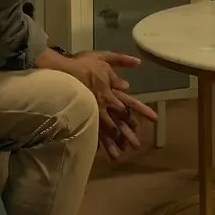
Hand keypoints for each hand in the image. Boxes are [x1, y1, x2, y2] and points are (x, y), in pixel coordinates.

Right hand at [45, 50, 159, 158]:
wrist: (60, 73)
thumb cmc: (81, 64)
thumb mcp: (103, 57)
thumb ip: (120, 61)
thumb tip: (133, 70)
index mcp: (110, 92)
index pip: (130, 103)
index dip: (143, 111)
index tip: (155, 119)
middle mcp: (103, 106)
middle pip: (119, 122)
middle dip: (128, 134)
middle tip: (136, 146)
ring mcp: (91, 113)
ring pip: (104, 132)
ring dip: (112, 144)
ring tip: (118, 156)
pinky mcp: (79, 117)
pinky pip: (88, 132)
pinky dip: (93, 142)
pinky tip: (97, 151)